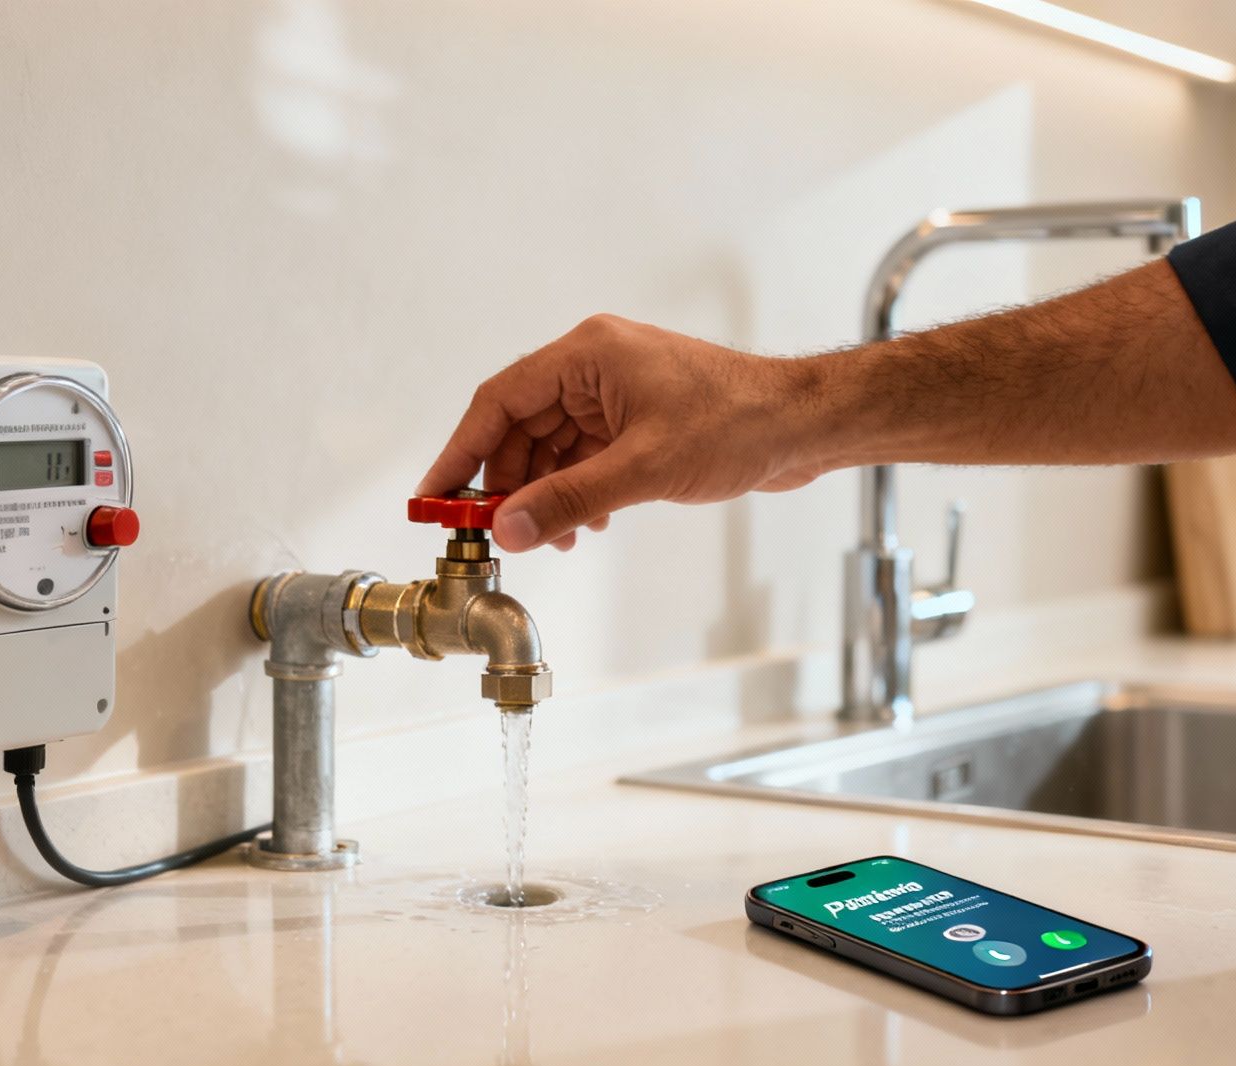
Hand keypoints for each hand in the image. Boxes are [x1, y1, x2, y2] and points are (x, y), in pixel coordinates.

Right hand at [417, 316, 835, 551]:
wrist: (802, 426)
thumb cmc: (738, 422)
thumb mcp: (644, 469)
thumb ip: (570, 500)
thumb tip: (510, 529)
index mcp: (588, 355)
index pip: (499, 401)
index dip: (460, 451)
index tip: (433, 496)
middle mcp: (595, 367)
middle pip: (521, 428)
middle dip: (508, 485)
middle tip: (497, 535)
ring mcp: (616, 395)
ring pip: (552, 449)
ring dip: (546, 496)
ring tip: (553, 540)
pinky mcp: (637, 422)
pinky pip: (584, 458)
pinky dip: (577, 493)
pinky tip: (589, 526)